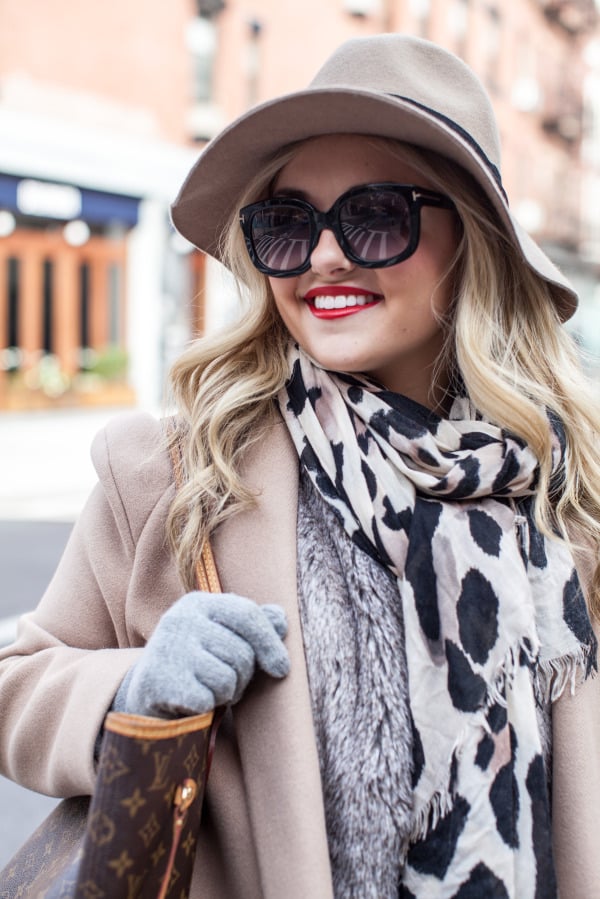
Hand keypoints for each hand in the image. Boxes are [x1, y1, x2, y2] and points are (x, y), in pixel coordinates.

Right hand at [121, 592, 289, 717]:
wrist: (147, 694)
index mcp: (198, 603)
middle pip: (241, 653)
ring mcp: (168, 649)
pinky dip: (206, 707)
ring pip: (228, 679)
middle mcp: (180, 619)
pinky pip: (208, 700)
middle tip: (224, 680)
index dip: (270, 643)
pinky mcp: (161, 681)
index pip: (246, 615)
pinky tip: (191, 700)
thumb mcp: (222, 637)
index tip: (282, 668)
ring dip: (225, 693)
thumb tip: (281, 618)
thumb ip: (252, 625)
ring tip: (207, 688)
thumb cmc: (195, 663)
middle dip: (242, 676)